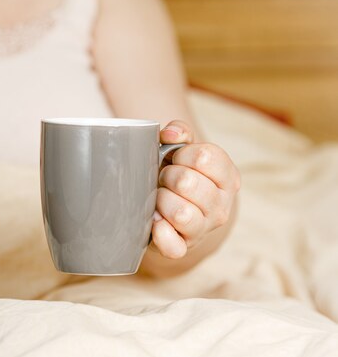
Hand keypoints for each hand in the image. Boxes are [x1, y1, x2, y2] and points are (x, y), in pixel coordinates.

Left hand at [151, 120, 240, 259]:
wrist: (173, 209)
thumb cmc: (177, 172)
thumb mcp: (182, 148)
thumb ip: (180, 132)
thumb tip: (169, 135)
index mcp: (227, 178)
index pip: (206, 156)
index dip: (182, 154)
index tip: (176, 159)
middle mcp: (221, 206)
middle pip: (188, 183)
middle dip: (168, 176)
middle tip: (163, 179)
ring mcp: (204, 230)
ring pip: (181, 213)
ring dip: (160, 201)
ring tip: (158, 197)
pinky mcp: (184, 249)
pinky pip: (172, 246)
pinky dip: (159, 233)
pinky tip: (154, 221)